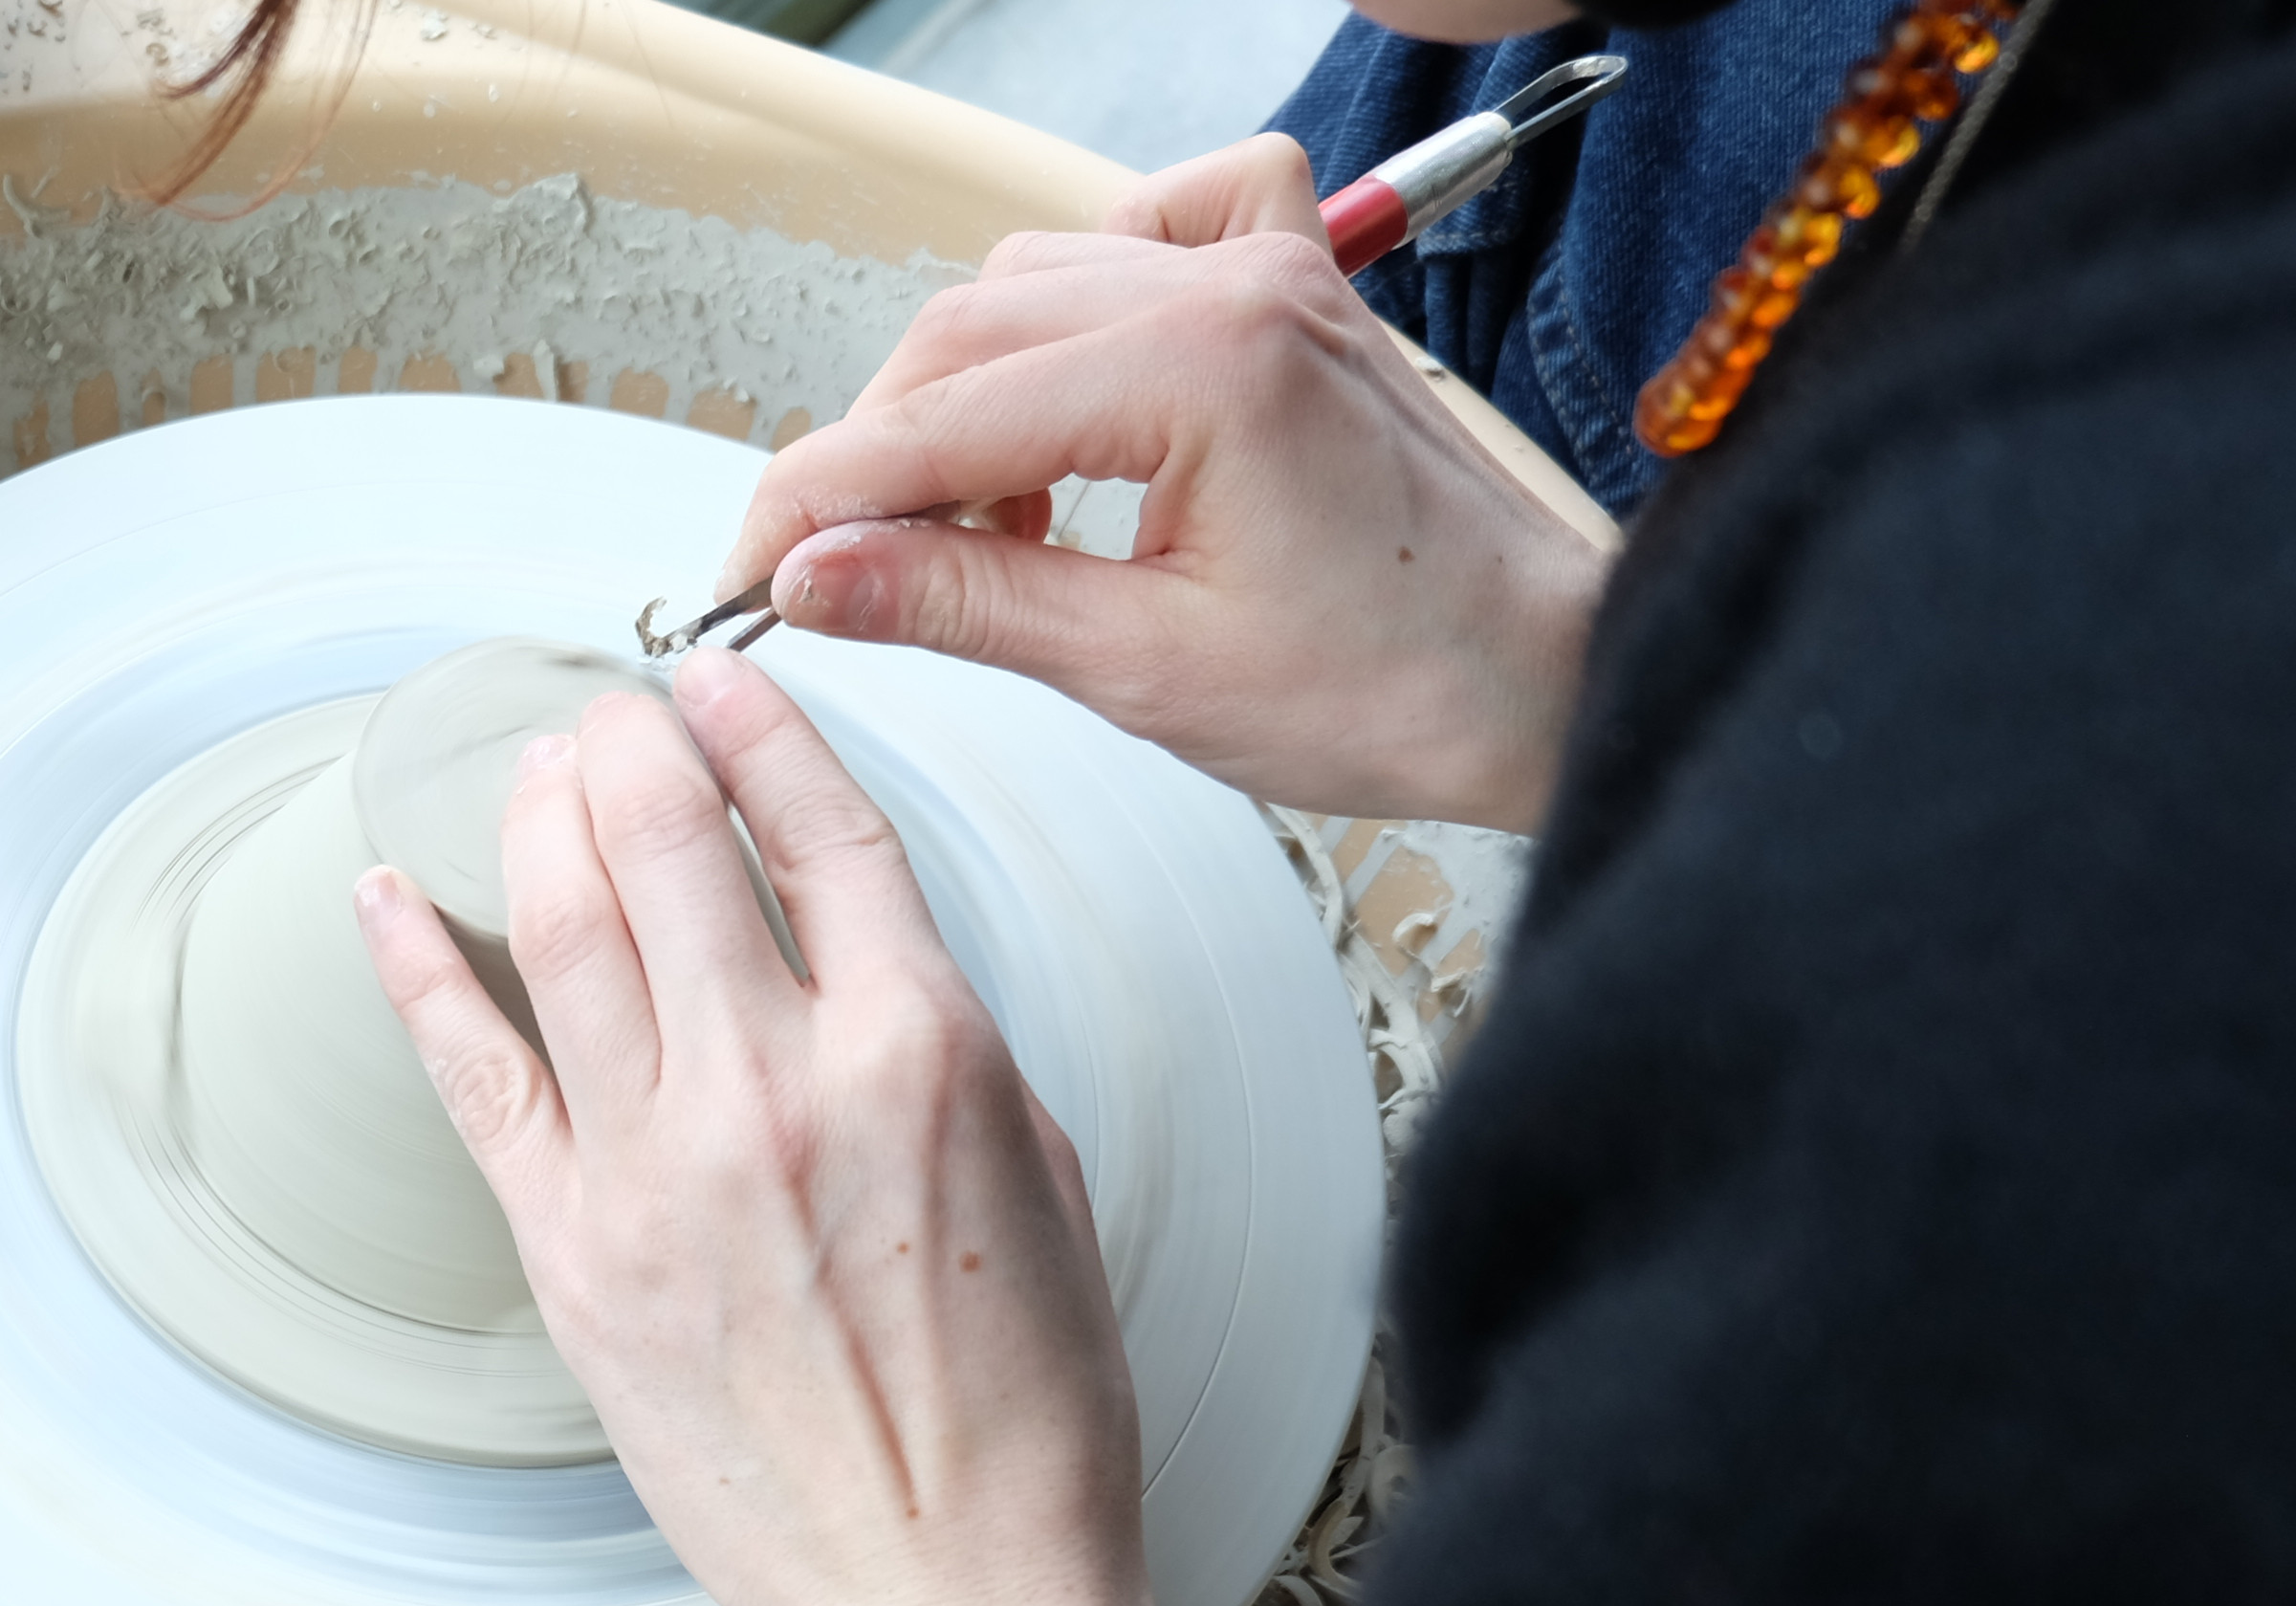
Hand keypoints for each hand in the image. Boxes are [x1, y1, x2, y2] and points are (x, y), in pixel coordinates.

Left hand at [352, 647, 1153, 1605]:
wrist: (941, 1600)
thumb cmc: (1020, 1420)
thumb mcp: (1041, 1178)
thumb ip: (944, 1042)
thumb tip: (862, 954)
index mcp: (920, 1052)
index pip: (819, 825)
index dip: (758, 729)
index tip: (722, 682)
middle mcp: (775, 1087)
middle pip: (669, 844)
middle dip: (631, 744)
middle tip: (613, 710)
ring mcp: (657, 1169)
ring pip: (564, 928)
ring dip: (538, 819)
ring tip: (535, 771)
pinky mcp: (571, 1252)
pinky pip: (474, 1072)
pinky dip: (421, 968)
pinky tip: (390, 897)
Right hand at [715, 165, 1605, 830]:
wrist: (1544, 679)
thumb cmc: (1396, 686)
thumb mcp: (1142, 670)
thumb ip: (964, 602)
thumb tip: (818, 577)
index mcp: (1200, 369)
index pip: (939, 419)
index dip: (817, 502)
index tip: (750, 576)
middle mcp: (1231, 286)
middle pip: (965, 335)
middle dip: (878, 458)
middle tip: (836, 575)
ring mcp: (1268, 272)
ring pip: (1033, 286)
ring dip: (968, 401)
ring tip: (974, 536)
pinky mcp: (1293, 289)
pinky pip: (1154, 228)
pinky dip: (1083, 295)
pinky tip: (1077, 400)